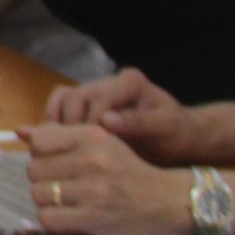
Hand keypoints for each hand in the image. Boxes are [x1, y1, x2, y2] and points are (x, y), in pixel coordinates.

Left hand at [17, 121, 191, 234]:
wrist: (166, 200)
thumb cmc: (128, 171)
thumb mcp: (100, 143)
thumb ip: (60, 137)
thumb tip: (20, 132)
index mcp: (91, 136)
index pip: (38, 141)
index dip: (41, 155)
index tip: (55, 163)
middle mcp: (92, 159)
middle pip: (33, 170)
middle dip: (44, 180)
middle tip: (64, 186)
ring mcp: (93, 189)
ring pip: (38, 194)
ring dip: (48, 202)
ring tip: (68, 203)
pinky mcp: (94, 217)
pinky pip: (49, 218)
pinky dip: (54, 221)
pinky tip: (70, 217)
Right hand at [44, 68, 195, 160]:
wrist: (180, 139)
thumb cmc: (176, 134)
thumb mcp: (165, 128)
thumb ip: (138, 123)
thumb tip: (106, 120)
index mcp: (130, 82)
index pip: (96, 100)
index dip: (89, 125)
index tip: (89, 151)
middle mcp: (109, 81)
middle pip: (73, 97)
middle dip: (69, 126)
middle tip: (69, 153)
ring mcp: (96, 91)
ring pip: (62, 100)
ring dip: (56, 124)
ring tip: (59, 149)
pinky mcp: (88, 105)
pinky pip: (61, 107)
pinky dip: (55, 124)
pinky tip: (57, 144)